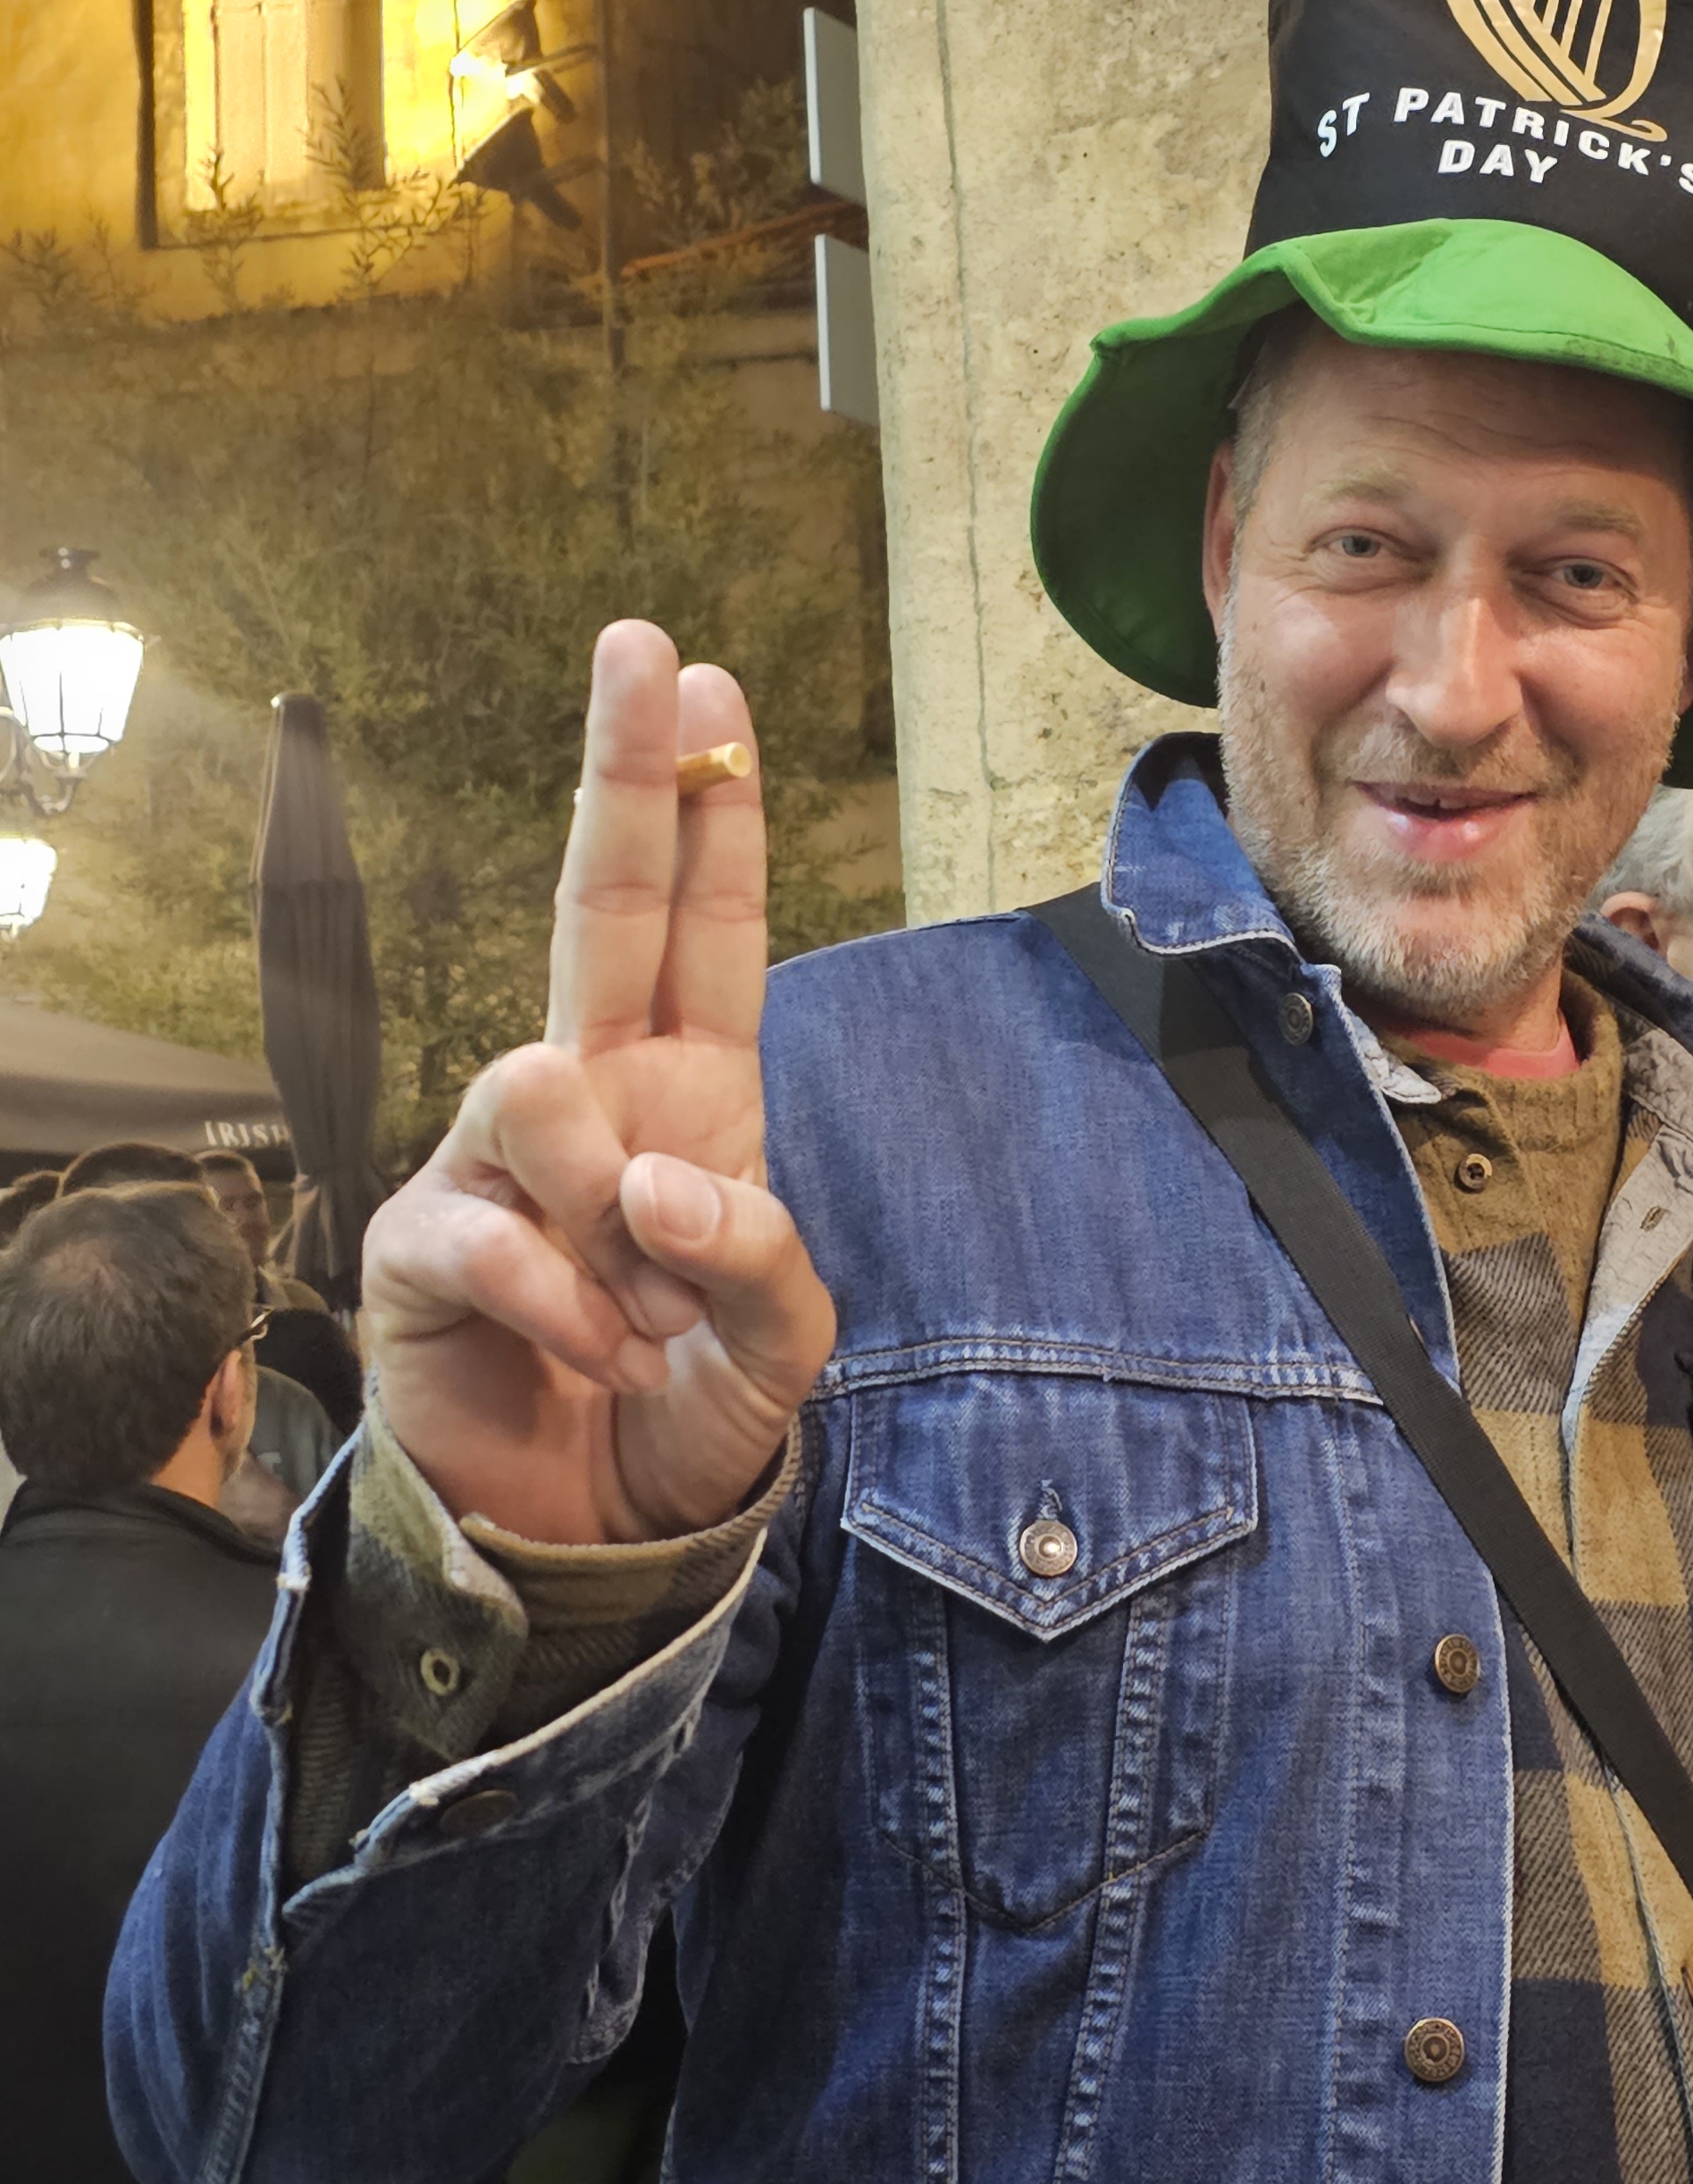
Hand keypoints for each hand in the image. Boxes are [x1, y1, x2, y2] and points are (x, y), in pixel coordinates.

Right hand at [359, 622, 835, 1543]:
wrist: (596, 1538)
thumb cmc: (689, 1408)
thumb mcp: (781, 1345)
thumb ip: (759, 1258)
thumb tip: (662, 1180)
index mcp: (692, 1091)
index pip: (706, 924)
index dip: (710, 809)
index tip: (709, 685)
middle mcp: (593, 1096)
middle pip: (600, 903)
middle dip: (622, 772)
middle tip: (638, 645)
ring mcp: (496, 1163)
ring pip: (535, 1079)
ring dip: (610, 1204)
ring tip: (648, 1308)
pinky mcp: (420, 1243)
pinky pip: (490, 1229)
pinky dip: (567, 1305)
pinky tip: (602, 1353)